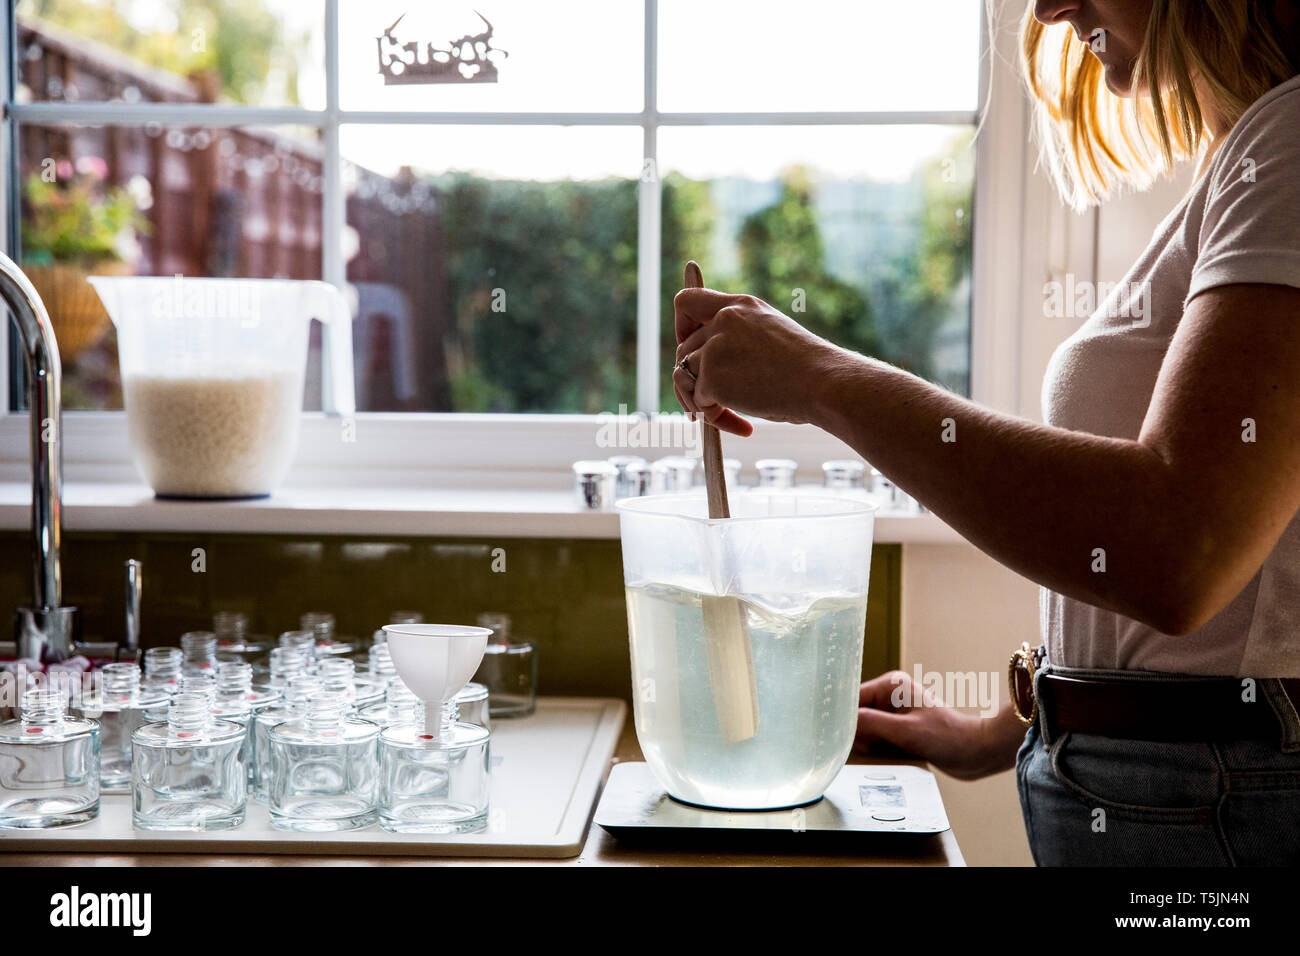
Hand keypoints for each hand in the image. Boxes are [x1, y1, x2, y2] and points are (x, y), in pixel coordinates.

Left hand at [672, 287, 842, 436]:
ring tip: (721, 417)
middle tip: (706, 404)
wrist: (824, 383)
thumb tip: (708, 368)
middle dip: (692, 381)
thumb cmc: (809, 370)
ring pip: (684, 377)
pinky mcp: (712, 377)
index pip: (687, 301)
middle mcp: (723, 320)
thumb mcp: (771, 337)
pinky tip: (745, 426)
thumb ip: (739, 339)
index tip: (690, 349)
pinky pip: (700, 403)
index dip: (681, 327)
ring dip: (698, 402)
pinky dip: (718, 419)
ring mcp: (715, 348)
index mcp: (740, 306)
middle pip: (683, 350)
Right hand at [855, 671, 1026, 780]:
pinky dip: (881, 748)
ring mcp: (896, 712)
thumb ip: (872, 724)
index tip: (841, 738)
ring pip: (866, 728)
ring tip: (889, 751)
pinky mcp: (901, 728)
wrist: (977, 752)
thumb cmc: (948, 737)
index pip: (853, 698)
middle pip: (857, 714)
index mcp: (891, 685)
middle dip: (861, 733)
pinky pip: (879, 737)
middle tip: (874, 747)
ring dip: (872, 743)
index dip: (846, 718)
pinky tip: (893, 755)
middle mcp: (891, 695)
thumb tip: (842, 722)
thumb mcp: (905, 732)